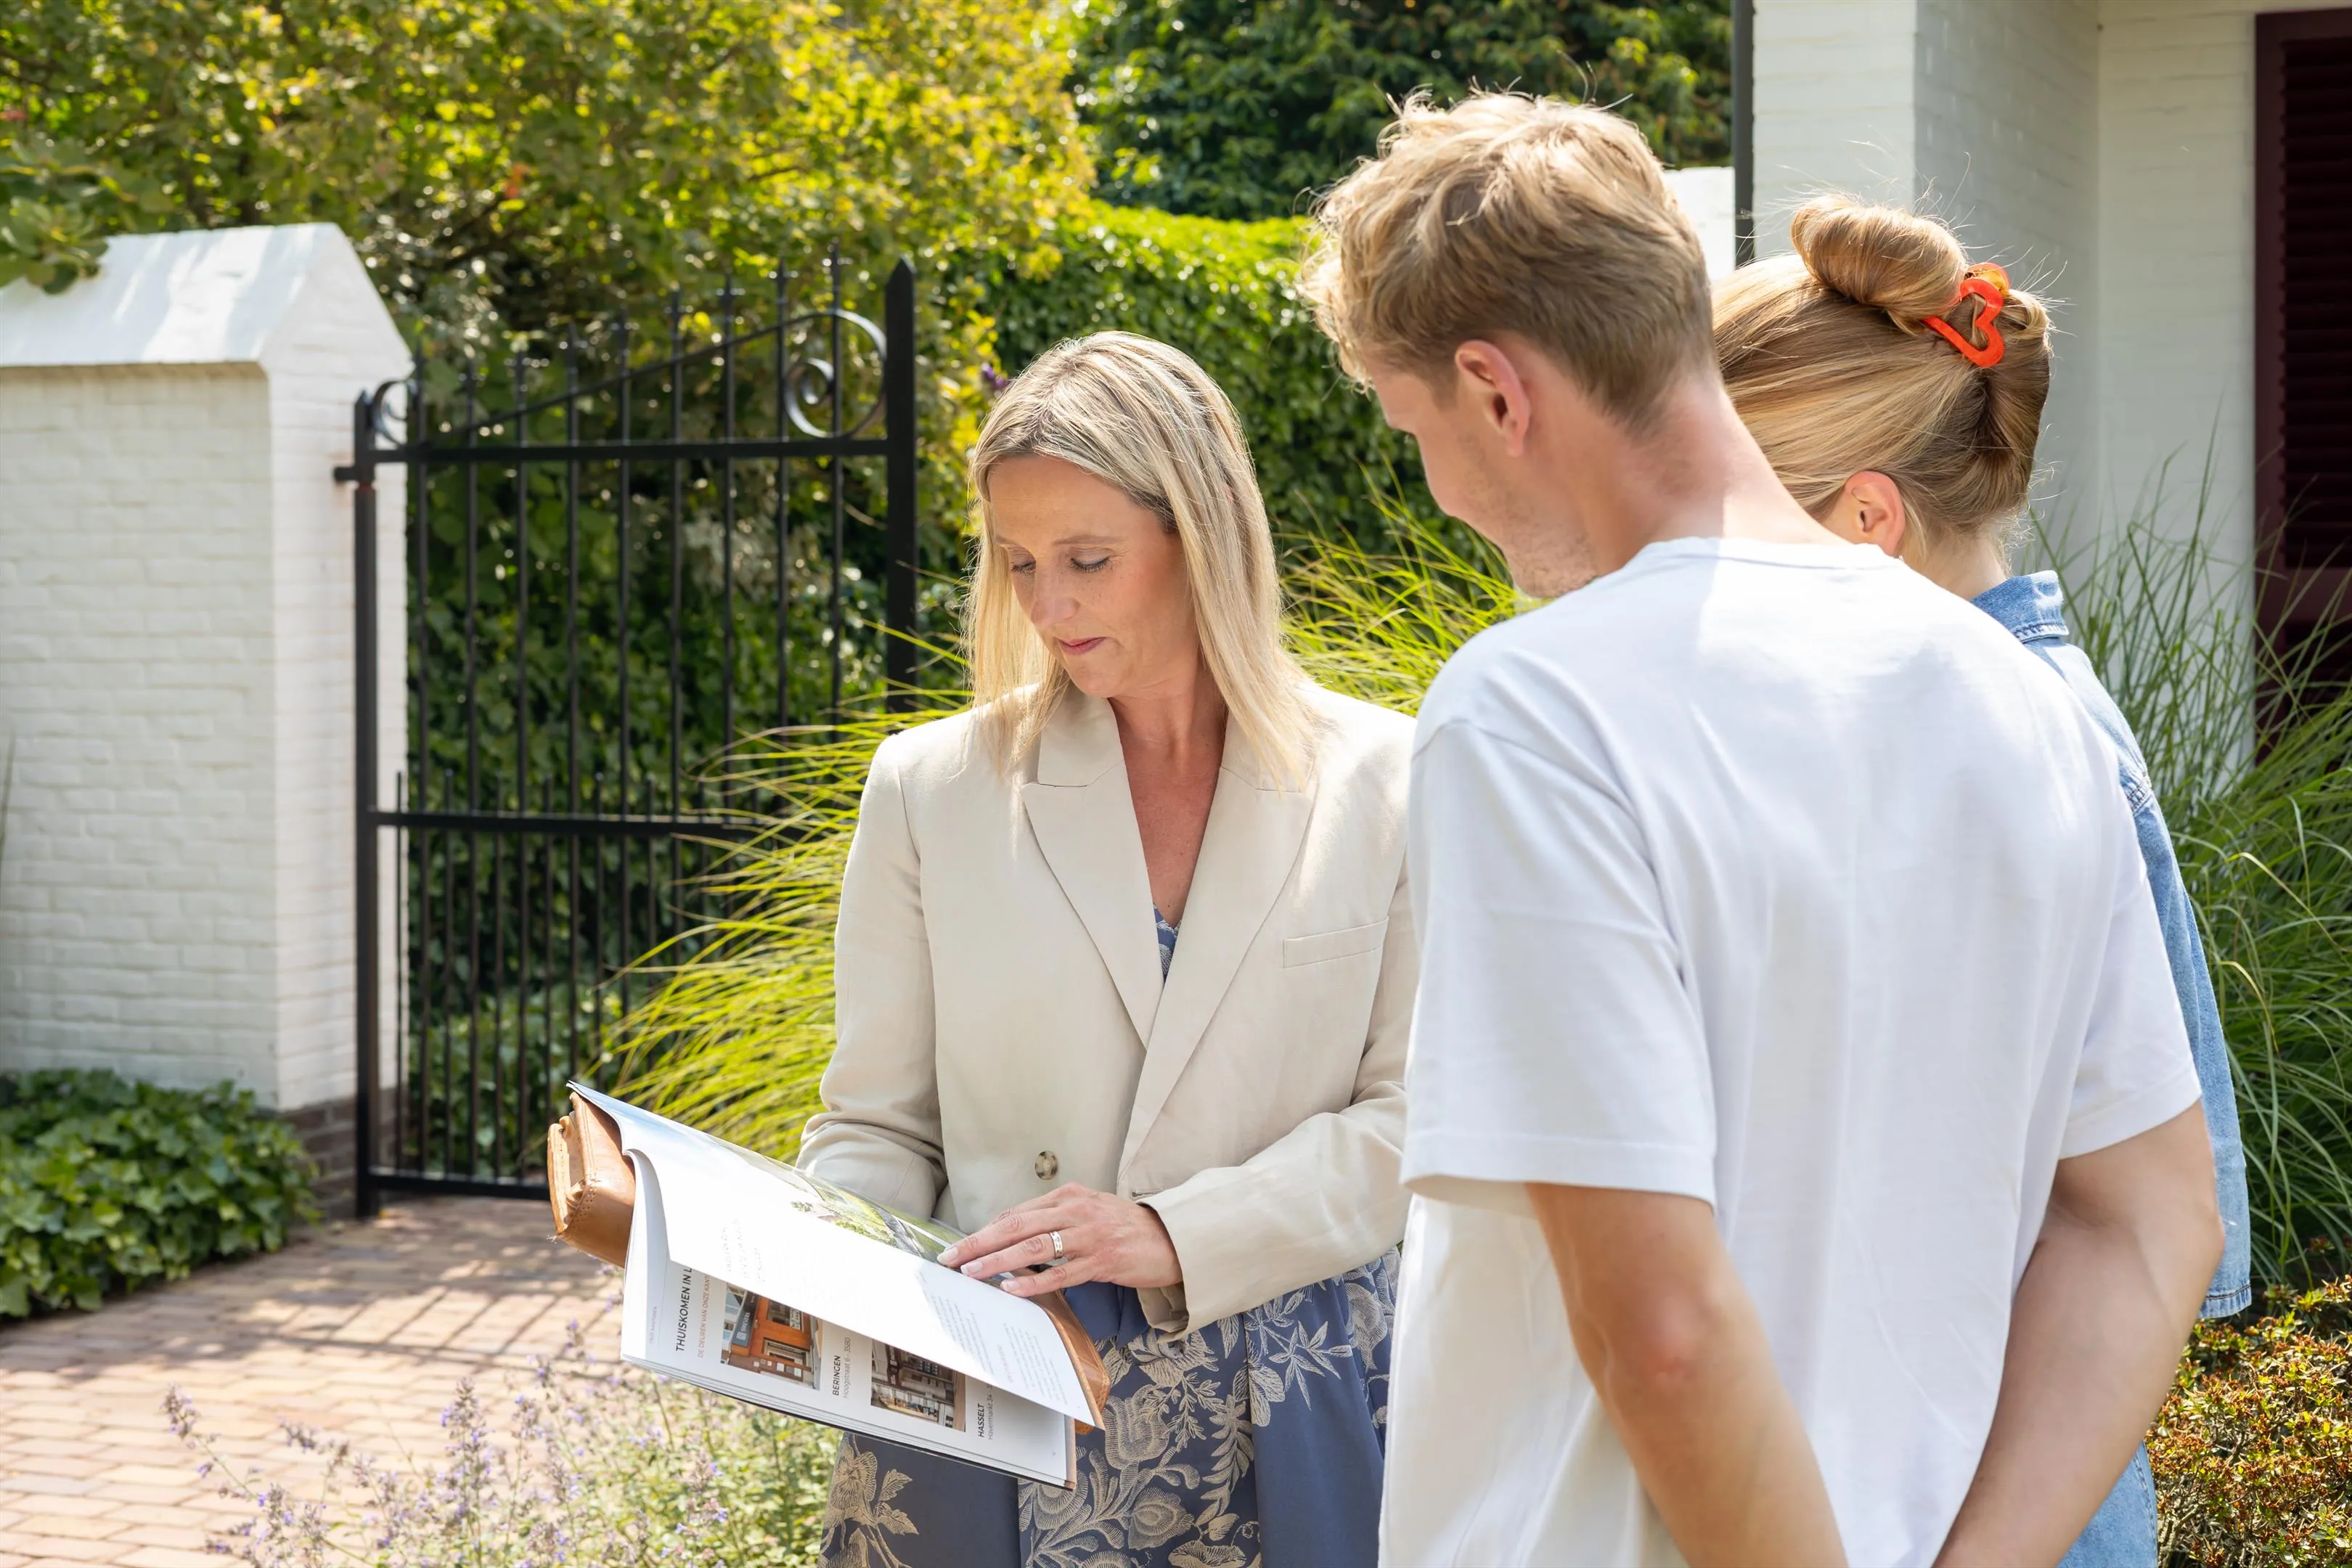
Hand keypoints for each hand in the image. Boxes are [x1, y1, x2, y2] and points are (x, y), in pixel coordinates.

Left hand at [936, 1183, 1180, 1297]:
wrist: (1169, 1238)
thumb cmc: (1123, 1227)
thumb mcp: (1086, 1212)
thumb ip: (1052, 1220)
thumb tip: (1009, 1239)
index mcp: (1068, 1196)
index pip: (1016, 1213)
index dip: (985, 1230)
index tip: (959, 1247)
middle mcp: (1075, 1211)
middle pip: (1017, 1226)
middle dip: (979, 1243)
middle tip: (951, 1258)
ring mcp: (1089, 1236)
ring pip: (1034, 1248)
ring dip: (998, 1261)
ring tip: (972, 1272)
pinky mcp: (1102, 1260)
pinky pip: (1062, 1273)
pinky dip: (1034, 1282)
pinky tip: (1013, 1289)